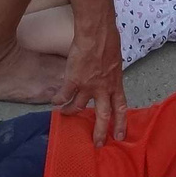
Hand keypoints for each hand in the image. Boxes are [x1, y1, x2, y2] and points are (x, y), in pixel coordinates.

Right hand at [58, 15, 127, 145]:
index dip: (121, 123)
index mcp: (115, 83)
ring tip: (65, 114)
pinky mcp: (73, 80)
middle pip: (103, 115)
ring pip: (79, 106)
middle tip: (98, 144)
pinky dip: (58, 99)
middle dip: (101, 131)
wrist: (96, 33)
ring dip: (71, 111)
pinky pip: (64, 94)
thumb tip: (109, 74)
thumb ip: (111, 72)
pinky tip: (54, 102)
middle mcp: (103, 88)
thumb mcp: (116, 61)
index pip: (120, 108)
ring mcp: (88, 86)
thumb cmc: (108, 41)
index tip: (120, 136)